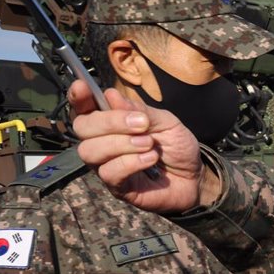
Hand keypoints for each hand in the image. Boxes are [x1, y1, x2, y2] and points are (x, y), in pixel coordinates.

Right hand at [69, 80, 213, 211]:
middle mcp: (102, 143)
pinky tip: (151, 159)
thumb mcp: (166, 122)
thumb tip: (110, 95)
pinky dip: (131, 162)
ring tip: (148, 144)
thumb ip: (140, 111)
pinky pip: (108, 172)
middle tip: (142, 124)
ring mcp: (106, 165)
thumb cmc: (177, 147)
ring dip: (122, 144)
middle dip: (109, 122)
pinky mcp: (117, 186)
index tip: (83, 86)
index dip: (78, 97)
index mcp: (111, 123)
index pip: (83, 108)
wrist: (195, 176)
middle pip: (82, 127)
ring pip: (90, 151)